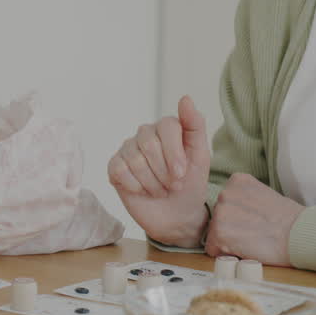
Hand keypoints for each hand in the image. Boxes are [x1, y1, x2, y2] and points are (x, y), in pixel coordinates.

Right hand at [108, 96, 211, 246]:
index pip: (167, 127)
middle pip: (149, 145)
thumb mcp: (200, 157)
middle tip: (173, 185)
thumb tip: (185, 98)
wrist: (177, 216)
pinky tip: (143, 191)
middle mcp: (145, 134)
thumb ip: (195, 125)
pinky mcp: (115, 166)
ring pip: (135, 160)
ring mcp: (128, 149)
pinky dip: (135, 186)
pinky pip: (120, 171)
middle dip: (164, 172)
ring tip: (160, 190)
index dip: (174, 153)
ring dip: (152, 182)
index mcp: (167, 127)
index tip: (181, 174)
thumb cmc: (190, 184)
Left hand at [205, 172, 303, 265]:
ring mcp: (221, 212)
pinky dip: (227, 253)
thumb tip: (236, 213)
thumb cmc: (288, 219)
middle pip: (218, 218)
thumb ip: (244, 199)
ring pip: (215, 234)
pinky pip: (213, 249)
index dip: (239, 217)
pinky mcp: (220, 233)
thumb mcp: (263, 195)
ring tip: (252, 240)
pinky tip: (246, 249)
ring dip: (229, 241)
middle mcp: (225, 192)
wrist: (299, 234)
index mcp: (236, 181)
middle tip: (255, 232)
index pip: (226, 203)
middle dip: (232, 228)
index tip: (255, 220)